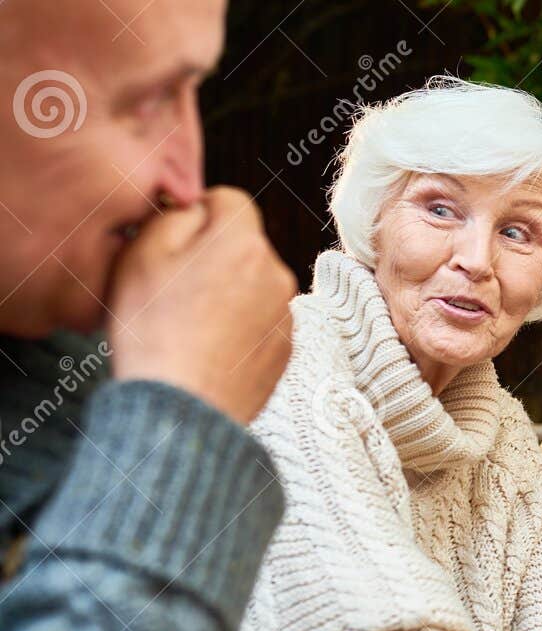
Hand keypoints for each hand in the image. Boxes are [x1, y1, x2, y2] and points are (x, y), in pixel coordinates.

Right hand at [108, 188, 295, 424]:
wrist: (183, 407)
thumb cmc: (154, 330)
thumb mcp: (144, 254)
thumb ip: (176, 215)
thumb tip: (197, 208)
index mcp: (244, 244)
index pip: (230, 200)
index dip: (199, 213)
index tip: (175, 241)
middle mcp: (277, 275)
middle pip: (243, 245)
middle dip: (213, 255)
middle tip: (174, 288)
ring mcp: (285, 316)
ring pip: (252, 284)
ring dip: (227, 292)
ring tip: (189, 324)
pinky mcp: (285, 350)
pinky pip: (259, 321)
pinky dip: (238, 326)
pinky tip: (208, 348)